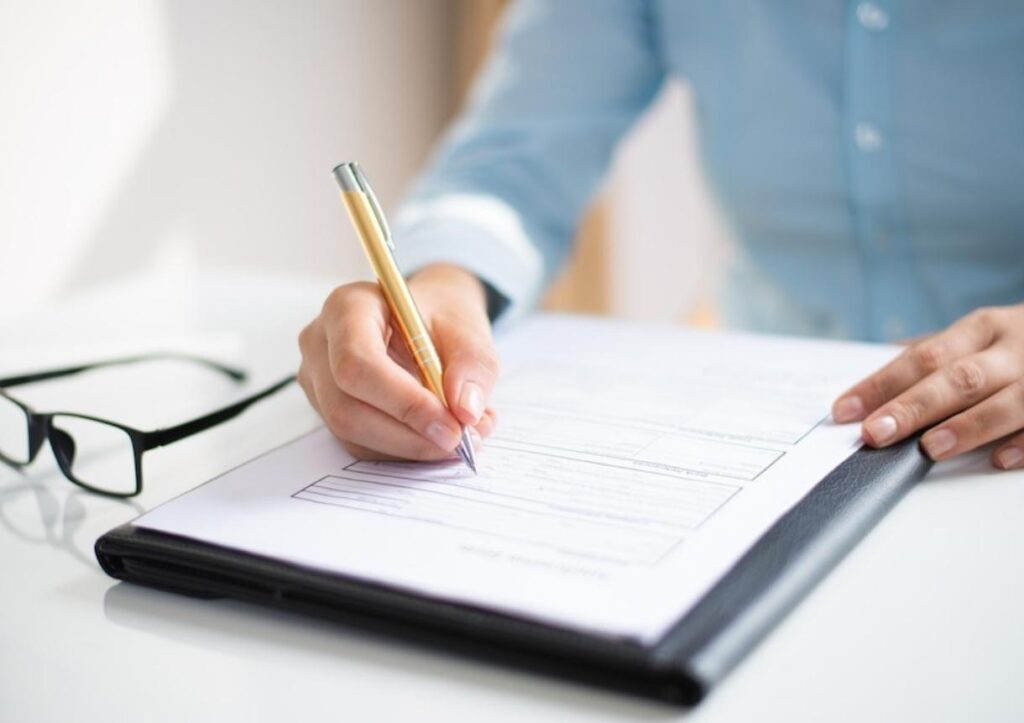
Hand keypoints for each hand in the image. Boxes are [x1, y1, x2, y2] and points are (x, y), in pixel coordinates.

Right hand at [297, 264, 498, 459]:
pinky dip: (405, 449)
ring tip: (463, 436)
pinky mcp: (328, 410)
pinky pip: (360, 444)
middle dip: (409, 435)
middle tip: (462, 441)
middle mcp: (320, 345)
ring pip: (352, 434)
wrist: (425, 321)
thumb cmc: (440, 318)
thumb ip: (472, 365)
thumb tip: (465, 410)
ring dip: (411, 447)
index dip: (404, 402)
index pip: (357, 363)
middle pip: (347, 407)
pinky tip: (439, 436)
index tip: (452, 425)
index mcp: (347, 308)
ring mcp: (318, 381)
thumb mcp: (468, 330)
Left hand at [832, 305, 1023, 468]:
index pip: (922, 358)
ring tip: (930, 448)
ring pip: (1008, 401)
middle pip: (959, 378)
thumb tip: (879, 364)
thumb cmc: (1023, 342)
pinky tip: (998, 459)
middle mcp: (1014, 349)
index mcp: (982, 329)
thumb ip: (936, 353)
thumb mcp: (982, 335)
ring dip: (968, 426)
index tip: (844, 410)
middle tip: (875, 432)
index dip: (881, 384)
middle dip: (914, 406)